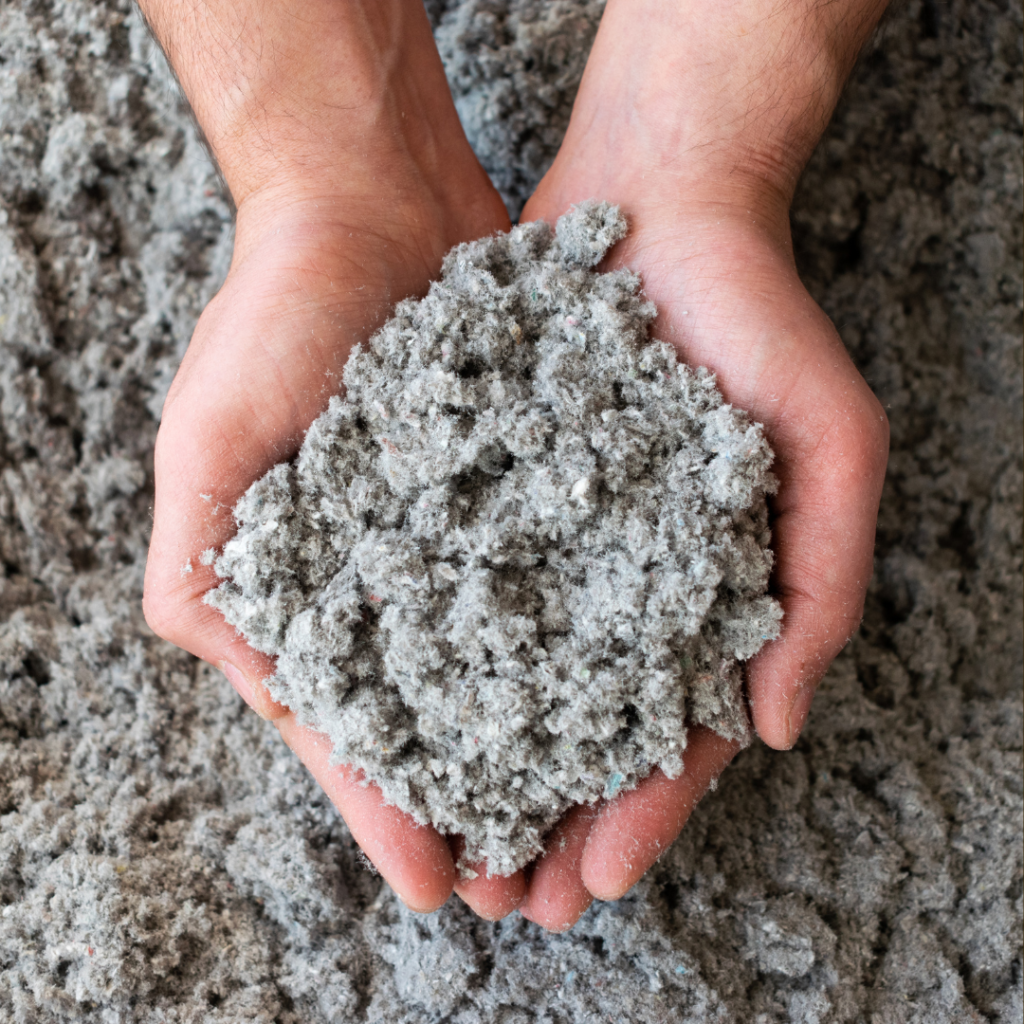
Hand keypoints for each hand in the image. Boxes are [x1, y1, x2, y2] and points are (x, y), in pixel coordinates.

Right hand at [140, 0, 517, 914]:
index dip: (384, 803)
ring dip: (537, 737)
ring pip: (503, 658)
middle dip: (473, 796)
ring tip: (587, 815)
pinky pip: (558, 572)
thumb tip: (244, 681)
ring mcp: (455, 531)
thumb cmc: (275, 316)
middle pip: (431, 709)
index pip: (345, 720)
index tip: (441, 882)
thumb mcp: (211, 442)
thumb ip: (207, 568)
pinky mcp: (519, 483)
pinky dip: (586, 631)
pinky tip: (626, 688)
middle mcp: (382, 572)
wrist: (370, 201)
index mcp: (302, 586)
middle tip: (528, 883)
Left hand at [507, 0, 889, 929]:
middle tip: (510, 902)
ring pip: (511, 669)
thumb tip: (776, 727)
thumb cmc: (760, 318)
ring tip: (446, 841)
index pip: (678, 729)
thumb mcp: (830, 445)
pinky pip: (452, 576)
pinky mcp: (485, 481)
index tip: (596, 881)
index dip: (646, 811)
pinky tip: (396, 707)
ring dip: (483, 759)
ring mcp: (551, 533)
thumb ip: (822, 583)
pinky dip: (431, 642)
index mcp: (706, 589)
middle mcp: (621, 577)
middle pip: (583, 723)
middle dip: (552, 815)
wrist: (661, 199)